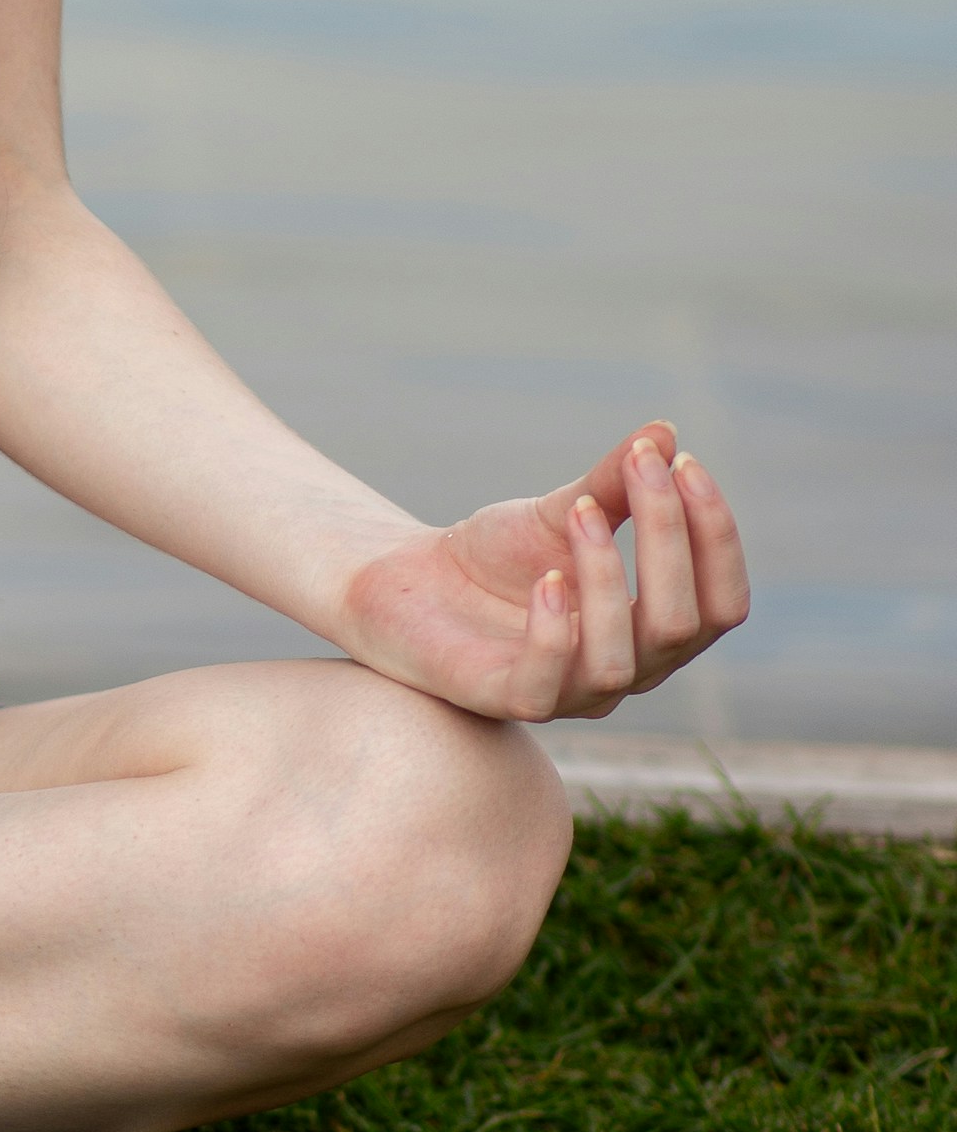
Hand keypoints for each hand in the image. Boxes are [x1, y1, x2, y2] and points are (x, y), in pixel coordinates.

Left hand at [336, 423, 748, 724]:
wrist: (408, 582)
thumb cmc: (497, 556)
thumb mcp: (561, 512)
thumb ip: (613, 484)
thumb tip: (665, 432)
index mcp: (655, 632)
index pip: (722, 603)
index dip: (716, 536)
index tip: (684, 461)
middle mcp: (628, 673)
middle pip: (683, 625)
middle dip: (668, 539)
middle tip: (639, 466)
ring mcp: (569, 695)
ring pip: (620, 660)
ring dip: (607, 577)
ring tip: (578, 512)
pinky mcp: (506, 700)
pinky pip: (545, 683)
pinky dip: (553, 630)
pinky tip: (544, 577)